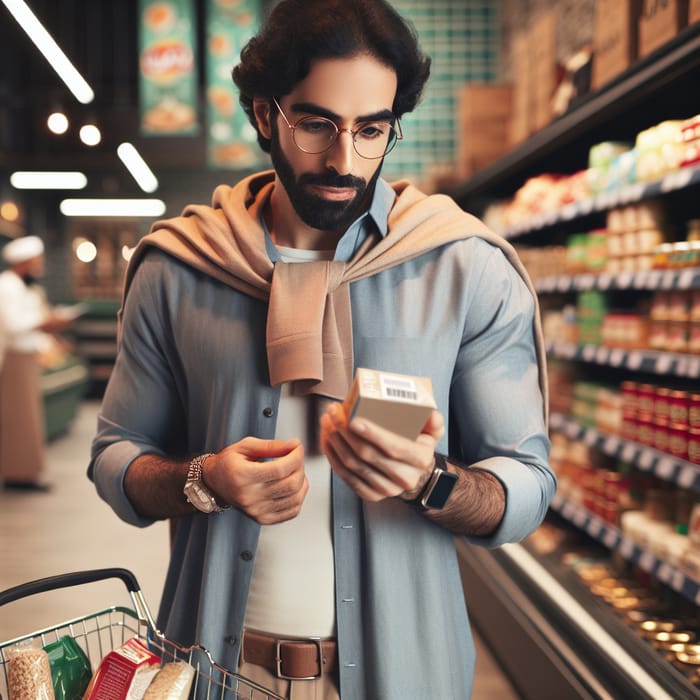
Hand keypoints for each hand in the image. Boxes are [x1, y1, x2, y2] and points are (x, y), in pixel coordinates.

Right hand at [203, 437, 307, 524]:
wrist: (214, 483)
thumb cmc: (228, 463)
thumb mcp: (245, 446)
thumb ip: (270, 445)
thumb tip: (294, 445)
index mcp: (242, 476)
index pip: (280, 469)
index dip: (295, 456)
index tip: (297, 447)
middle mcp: (249, 497)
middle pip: (290, 484)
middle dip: (300, 466)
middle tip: (295, 457)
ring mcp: (256, 511)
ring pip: (295, 498)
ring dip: (302, 480)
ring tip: (293, 470)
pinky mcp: (263, 519)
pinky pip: (292, 511)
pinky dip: (299, 496)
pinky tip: (292, 485)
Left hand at [320, 404, 444, 502]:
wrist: (415, 475)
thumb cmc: (418, 448)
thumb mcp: (432, 432)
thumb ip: (433, 420)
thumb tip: (430, 413)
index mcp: (420, 460)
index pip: (393, 447)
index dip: (372, 434)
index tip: (354, 419)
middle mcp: (404, 478)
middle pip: (367, 455)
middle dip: (345, 431)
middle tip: (335, 413)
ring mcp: (386, 489)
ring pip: (353, 465)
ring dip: (336, 441)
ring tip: (328, 422)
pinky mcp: (370, 494)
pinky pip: (345, 476)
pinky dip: (333, 456)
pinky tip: (328, 439)